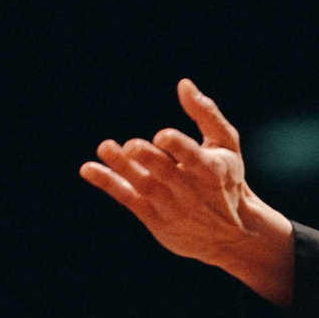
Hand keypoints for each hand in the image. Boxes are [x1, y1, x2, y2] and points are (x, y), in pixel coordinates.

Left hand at [80, 80, 295, 304]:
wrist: (230, 233)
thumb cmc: (225, 178)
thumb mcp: (226, 145)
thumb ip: (206, 114)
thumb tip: (183, 84)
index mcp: (211, 170)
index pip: (193, 158)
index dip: (178, 147)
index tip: (162, 135)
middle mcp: (189, 190)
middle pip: (164, 173)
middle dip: (148, 159)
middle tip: (131, 146)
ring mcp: (170, 205)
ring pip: (143, 186)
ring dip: (122, 168)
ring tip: (105, 147)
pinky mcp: (153, 218)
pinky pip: (127, 199)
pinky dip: (108, 184)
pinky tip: (88, 169)